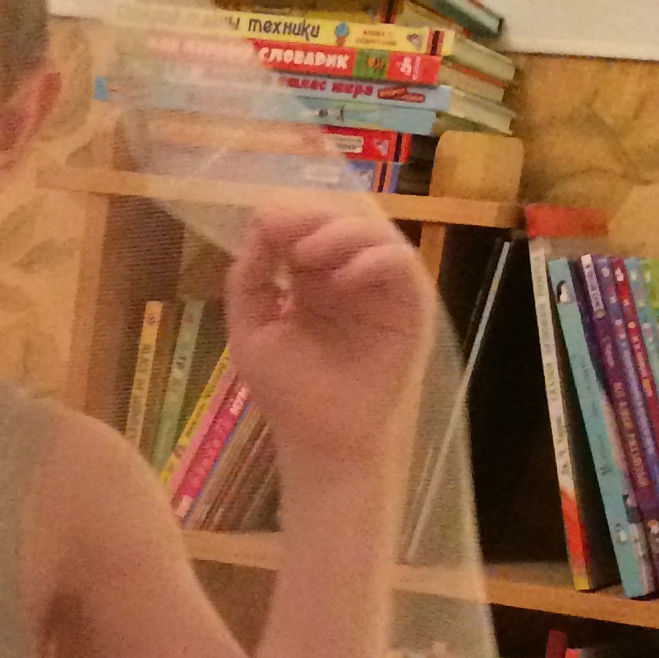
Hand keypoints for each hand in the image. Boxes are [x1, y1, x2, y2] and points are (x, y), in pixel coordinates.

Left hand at [225, 199, 433, 484]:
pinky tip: (342, 280)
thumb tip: (259, 224)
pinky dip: (373, 261)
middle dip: (310, 218)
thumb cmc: (287, 392)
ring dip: (339, 234)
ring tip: (307, 257)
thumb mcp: (251, 329)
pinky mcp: (409, 306)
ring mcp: (380, 288)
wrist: (321, 440)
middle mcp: (347, 275)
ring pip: (374, 233)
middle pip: (338, 221)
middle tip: (286, 229)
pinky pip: (401, 264)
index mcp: (309, 277)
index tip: (265, 222)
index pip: (303, 228)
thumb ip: (248, 279)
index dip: (286, 218)